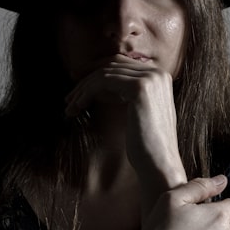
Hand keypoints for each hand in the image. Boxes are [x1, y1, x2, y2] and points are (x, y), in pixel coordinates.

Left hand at [64, 54, 183, 186]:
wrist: (159, 164)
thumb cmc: (146, 145)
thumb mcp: (137, 112)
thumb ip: (126, 94)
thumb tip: (101, 84)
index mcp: (160, 77)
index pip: (121, 65)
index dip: (96, 75)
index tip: (77, 88)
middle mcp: (158, 73)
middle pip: (112, 66)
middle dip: (87, 81)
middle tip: (69, 98)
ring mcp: (150, 78)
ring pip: (105, 74)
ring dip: (83, 90)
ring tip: (70, 107)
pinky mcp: (139, 87)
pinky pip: (104, 81)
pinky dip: (87, 92)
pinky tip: (77, 106)